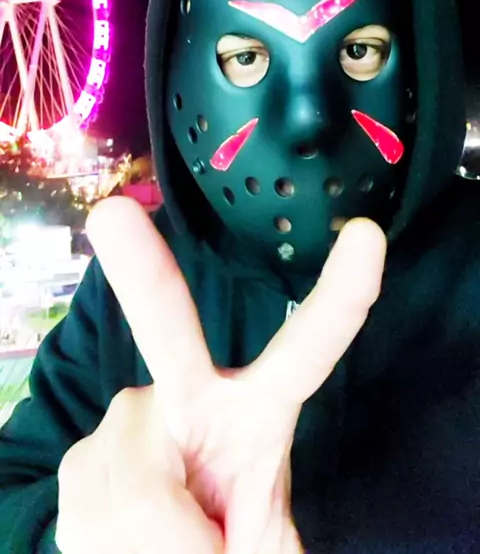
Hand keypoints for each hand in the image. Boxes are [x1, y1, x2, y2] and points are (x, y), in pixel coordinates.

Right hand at [56, 198, 385, 553]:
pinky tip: (119, 537)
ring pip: (137, 493)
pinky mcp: (82, 454)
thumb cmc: (225, 535)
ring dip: (152, 546)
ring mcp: (130, 421)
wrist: (147, 548)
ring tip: (162, 542)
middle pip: (167, 329)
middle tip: (113, 217)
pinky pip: (94, 515)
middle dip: (143, 274)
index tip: (365, 235)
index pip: (307, 350)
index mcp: (259, 409)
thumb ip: (258, 543)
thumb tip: (199, 538)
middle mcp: (190, 394)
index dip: (340, 298)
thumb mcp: (263, 548)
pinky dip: (112, 549)